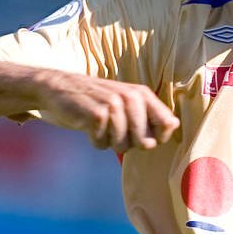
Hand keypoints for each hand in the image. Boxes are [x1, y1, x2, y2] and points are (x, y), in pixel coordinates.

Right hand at [36, 71, 179, 150]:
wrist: (58, 88)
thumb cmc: (97, 101)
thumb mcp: (125, 105)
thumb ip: (150, 117)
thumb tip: (174, 125)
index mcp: (142, 94)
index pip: (168, 123)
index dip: (158, 137)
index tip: (141, 133)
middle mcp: (131, 96)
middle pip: (145, 141)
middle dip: (129, 143)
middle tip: (114, 128)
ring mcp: (113, 104)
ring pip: (123, 145)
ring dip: (109, 142)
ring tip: (100, 126)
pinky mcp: (97, 114)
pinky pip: (103, 144)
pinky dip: (95, 141)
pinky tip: (88, 127)